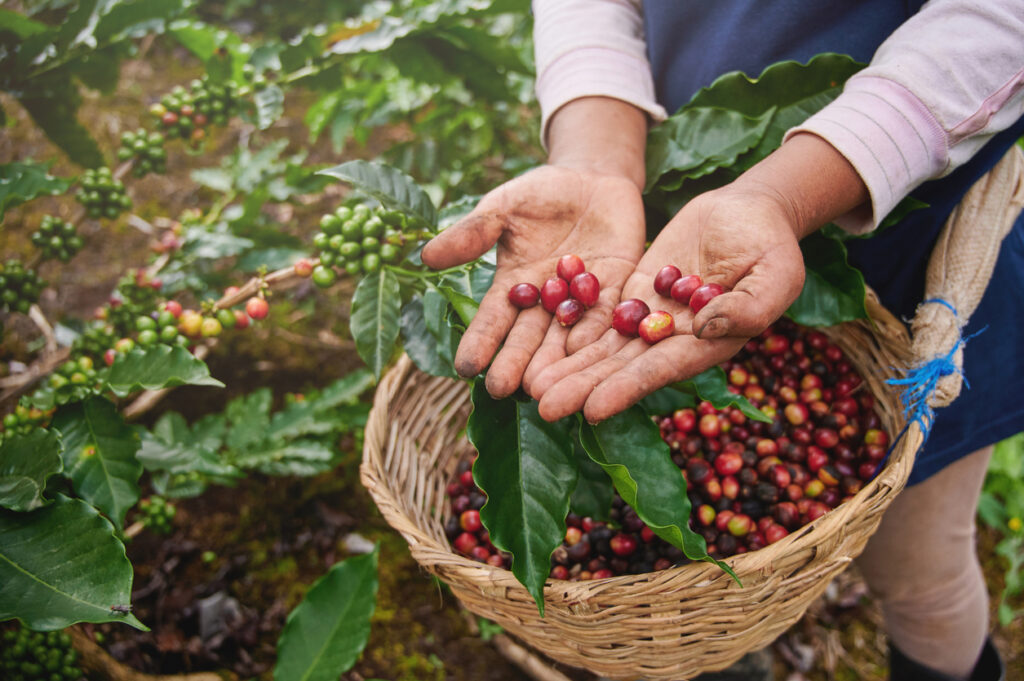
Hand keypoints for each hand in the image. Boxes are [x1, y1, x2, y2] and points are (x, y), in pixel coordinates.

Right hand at [420, 164, 645, 397]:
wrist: (592, 178)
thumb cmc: (539, 193)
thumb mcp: (503, 207)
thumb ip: (472, 233)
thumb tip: (426, 256)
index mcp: (513, 286)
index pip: (493, 320)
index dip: (480, 342)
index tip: (465, 366)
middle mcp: (545, 303)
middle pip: (529, 338)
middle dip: (515, 363)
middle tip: (503, 389)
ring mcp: (581, 300)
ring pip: (566, 337)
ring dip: (555, 363)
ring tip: (543, 388)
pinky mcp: (617, 290)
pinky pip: (606, 316)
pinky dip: (596, 333)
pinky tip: (585, 353)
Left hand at [527, 181, 806, 422]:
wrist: (750, 211)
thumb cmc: (773, 244)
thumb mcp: (776, 273)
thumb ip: (749, 306)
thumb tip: (703, 327)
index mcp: (709, 344)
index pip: (661, 370)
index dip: (626, 389)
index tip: (592, 409)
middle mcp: (674, 340)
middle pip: (622, 367)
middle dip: (583, 387)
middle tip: (543, 406)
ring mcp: (651, 318)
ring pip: (604, 347)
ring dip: (569, 367)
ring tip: (530, 387)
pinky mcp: (634, 294)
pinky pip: (600, 314)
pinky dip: (572, 330)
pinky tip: (539, 345)